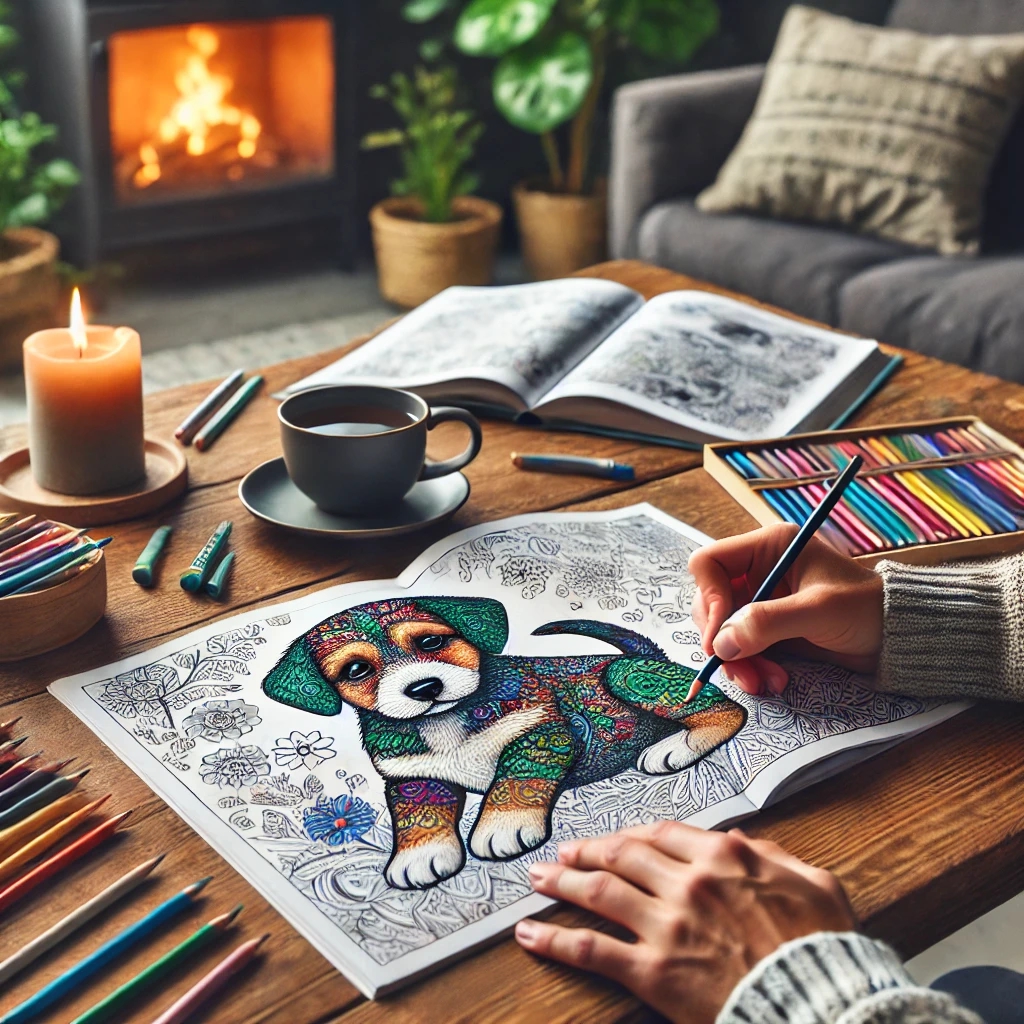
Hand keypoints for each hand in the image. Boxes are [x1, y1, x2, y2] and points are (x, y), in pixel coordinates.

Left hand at [516, 823, 855, 1023]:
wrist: (822, 1006)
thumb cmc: (824, 952)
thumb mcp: (814, 886)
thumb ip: (771, 856)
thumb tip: (739, 839)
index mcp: (723, 858)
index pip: (662, 834)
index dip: (632, 835)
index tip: (617, 839)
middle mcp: (687, 883)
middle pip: (621, 855)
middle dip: (588, 851)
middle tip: (565, 852)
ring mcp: (666, 926)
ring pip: (598, 891)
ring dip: (561, 881)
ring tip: (538, 877)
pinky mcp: (652, 972)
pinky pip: (591, 949)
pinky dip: (555, 939)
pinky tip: (530, 935)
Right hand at [688, 523, 882, 694]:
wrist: (897, 637)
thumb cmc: (865, 608)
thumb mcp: (818, 611)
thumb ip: (767, 622)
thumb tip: (721, 644)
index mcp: (768, 548)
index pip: (709, 563)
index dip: (709, 597)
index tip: (721, 635)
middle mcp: (758, 571)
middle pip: (710, 603)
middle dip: (723, 640)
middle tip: (740, 669)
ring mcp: (761, 602)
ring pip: (723, 631)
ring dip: (737, 661)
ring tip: (763, 683)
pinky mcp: (767, 629)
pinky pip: (740, 649)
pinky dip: (750, 668)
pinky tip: (773, 681)